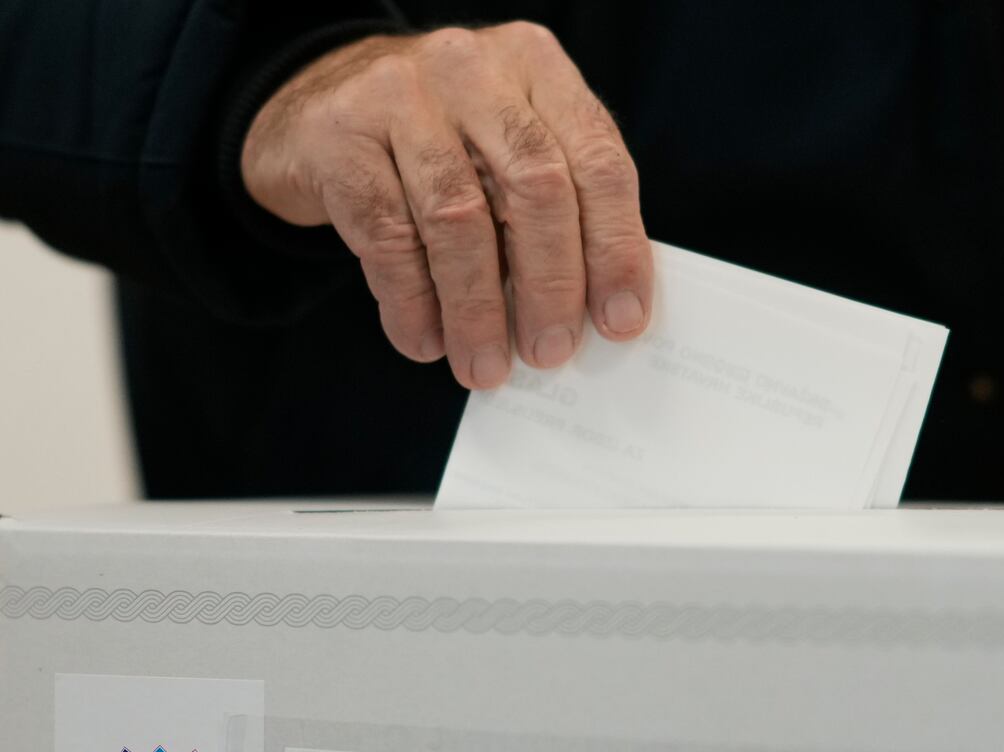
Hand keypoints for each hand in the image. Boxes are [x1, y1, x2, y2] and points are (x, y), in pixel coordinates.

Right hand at [242, 22, 651, 388]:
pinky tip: (425, 339)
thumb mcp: (510, 146)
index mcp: (537, 67)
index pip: (598, 161)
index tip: (619, 321)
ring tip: (484, 365)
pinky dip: (412, 303)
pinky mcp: (339, 137)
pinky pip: (388, 237)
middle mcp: (473, 69)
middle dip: (550, 285)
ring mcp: (400, 95)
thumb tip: (599, 311)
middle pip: (536, 188)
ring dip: (477, 310)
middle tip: (550, 351)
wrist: (318, 103)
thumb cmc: (442, 142)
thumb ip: (560, 204)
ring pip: (458, 219)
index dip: (615, 248)